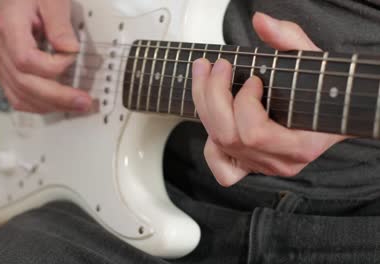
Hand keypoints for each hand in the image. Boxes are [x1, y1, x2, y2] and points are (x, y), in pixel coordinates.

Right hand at [0, 0, 91, 112]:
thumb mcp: (52, 0)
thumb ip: (60, 24)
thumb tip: (70, 50)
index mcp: (9, 26)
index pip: (25, 59)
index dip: (52, 66)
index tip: (72, 57)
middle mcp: (0, 47)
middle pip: (24, 83)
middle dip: (58, 97)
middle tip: (83, 101)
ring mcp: (1, 61)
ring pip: (20, 96)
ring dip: (50, 105)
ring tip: (75, 105)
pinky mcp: (6, 71)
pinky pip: (17, 96)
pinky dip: (39, 105)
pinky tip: (57, 105)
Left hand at [192, 12, 345, 186]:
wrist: (332, 113)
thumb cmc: (324, 91)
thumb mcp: (312, 61)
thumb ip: (289, 39)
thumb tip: (260, 21)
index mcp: (301, 145)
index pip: (254, 134)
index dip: (244, 103)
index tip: (253, 78)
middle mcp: (280, 162)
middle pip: (228, 137)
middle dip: (214, 95)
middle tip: (217, 65)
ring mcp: (264, 166)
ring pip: (218, 145)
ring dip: (205, 106)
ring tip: (205, 74)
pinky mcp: (252, 167)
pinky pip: (222, 171)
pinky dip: (211, 146)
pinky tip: (215, 118)